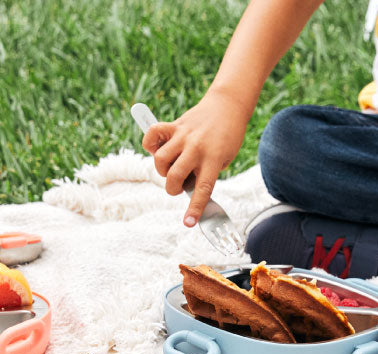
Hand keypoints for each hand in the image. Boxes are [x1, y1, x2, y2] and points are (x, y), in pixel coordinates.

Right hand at [141, 91, 251, 226]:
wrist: (228, 106)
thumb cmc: (228, 137)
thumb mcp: (225, 158)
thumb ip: (204, 173)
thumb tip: (183, 186)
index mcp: (214, 158)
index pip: (203, 189)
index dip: (195, 208)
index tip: (189, 223)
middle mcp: (197, 147)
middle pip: (174, 176)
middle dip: (172, 188)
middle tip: (179, 184)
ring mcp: (183, 135)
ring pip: (160, 160)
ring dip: (162, 170)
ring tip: (172, 166)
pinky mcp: (174, 125)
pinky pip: (152, 135)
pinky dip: (150, 144)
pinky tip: (158, 148)